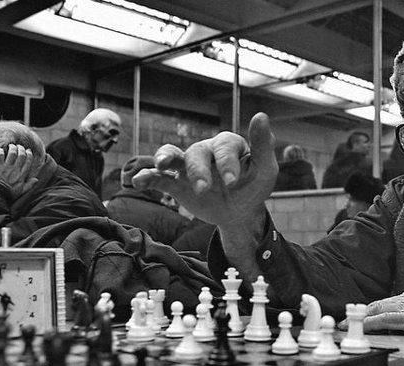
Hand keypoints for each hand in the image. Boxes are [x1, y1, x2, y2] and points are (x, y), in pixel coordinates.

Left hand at [0, 144, 40, 199]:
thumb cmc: (7, 194)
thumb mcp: (21, 191)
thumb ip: (29, 185)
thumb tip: (36, 179)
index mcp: (22, 175)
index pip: (28, 161)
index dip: (29, 154)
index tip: (28, 151)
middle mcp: (15, 169)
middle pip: (21, 155)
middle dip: (21, 149)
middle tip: (19, 147)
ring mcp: (6, 166)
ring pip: (12, 153)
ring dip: (12, 148)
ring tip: (11, 146)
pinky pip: (0, 154)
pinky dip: (0, 151)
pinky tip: (0, 150)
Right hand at [131, 113, 277, 229]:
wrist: (238, 212)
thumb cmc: (253, 186)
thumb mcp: (265, 170)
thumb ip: (263, 145)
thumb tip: (261, 115)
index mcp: (228, 146)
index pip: (224, 147)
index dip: (226, 163)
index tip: (231, 182)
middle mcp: (206, 151)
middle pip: (196, 153)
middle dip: (198, 170)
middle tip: (204, 189)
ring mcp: (188, 166)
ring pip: (173, 156)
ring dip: (164, 159)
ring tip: (160, 166)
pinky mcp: (176, 183)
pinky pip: (159, 178)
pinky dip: (147, 177)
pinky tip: (138, 182)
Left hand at [347, 286, 403, 335]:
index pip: (386, 302)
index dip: (369, 309)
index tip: (356, 315)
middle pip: (377, 303)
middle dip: (358, 312)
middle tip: (342, 321)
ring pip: (377, 310)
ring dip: (359, 319)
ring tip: (344, 326)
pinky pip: (386, 319)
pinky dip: (371, 323)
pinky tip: (362, 327)